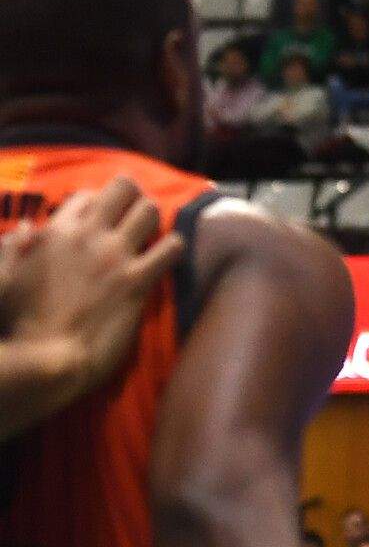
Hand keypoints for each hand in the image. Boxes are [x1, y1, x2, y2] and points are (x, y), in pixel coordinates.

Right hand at [1, 176, 182, 397]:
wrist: (47, 358)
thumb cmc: (21, 322)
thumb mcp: (5, 277)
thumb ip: (14, 248)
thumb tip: (29, 226)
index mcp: (54, 232)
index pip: (87, 196)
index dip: (101, 204)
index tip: (107, 218)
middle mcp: (87, 236)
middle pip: (124, 189)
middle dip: (134, 197)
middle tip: (137, 213)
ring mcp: (114, 256)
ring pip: (151, 211)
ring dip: (154, 219)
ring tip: (153, 233)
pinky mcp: (138, 282)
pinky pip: (172, 248)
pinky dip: (174, 248)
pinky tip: (168, 257)